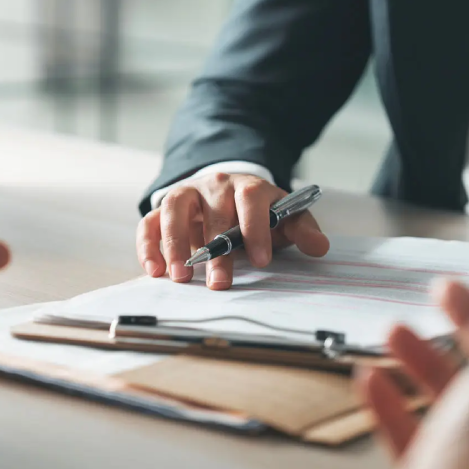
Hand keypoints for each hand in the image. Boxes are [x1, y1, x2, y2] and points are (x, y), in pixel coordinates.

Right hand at [136, 173, 328, 289]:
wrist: (231, 193)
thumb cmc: (261, 213)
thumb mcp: (286, 217)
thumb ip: (301, 230)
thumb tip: (320, 247)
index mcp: (249, 186)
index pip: (251, 199)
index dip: (256, 229)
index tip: (261, 261)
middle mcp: (215, 186)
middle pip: (213, 212)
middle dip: (216, 250)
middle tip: (219, 283)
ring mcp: (187, 194)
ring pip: (174, 209)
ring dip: (174, 243)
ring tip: (180, 277)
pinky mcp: (164, 209)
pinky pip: (149, 222)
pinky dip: (148, 245)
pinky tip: (154, 271)